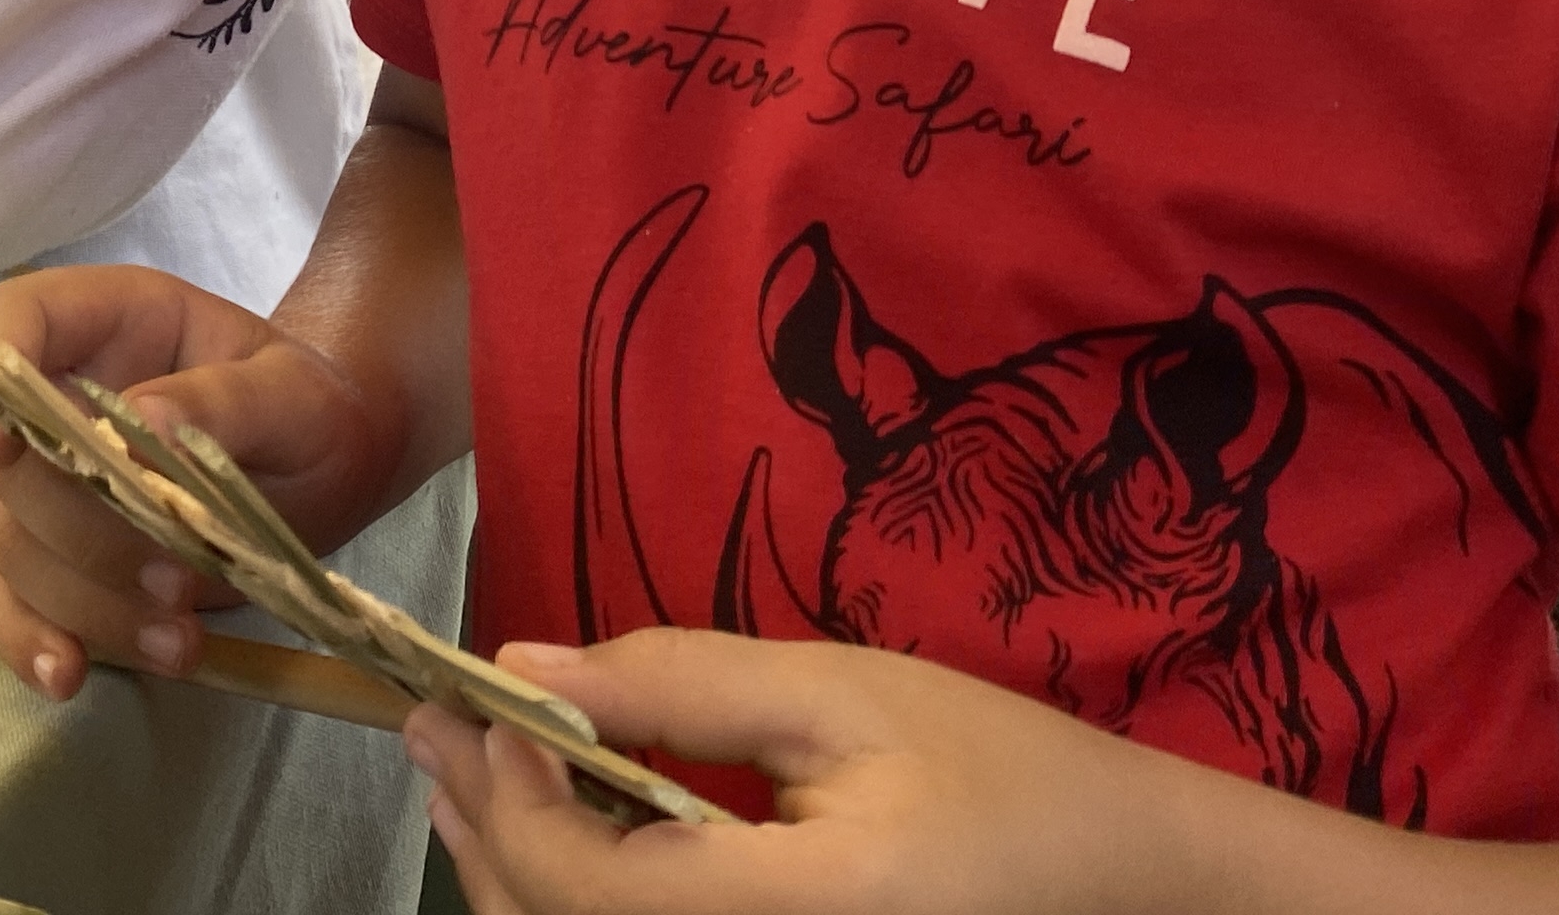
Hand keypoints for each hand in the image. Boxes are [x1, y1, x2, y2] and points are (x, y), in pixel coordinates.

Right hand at [0, 265, 403, 700]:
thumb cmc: (309, 408)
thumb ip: (223, 402)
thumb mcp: (295, 394)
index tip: (10, 441)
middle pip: (9, 460)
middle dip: (78, 528)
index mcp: (109, 324)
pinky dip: (35, 642)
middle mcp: (60, 400)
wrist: (328, 467)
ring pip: (13, 544)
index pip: (10, 320)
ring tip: (178, 643)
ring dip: (83, 603)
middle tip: (176, 578)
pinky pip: (17, 602)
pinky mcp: (61, 558)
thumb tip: (142, 423)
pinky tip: (69, 676)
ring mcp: (53, 482)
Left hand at [414, 633, 1189, 914]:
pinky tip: (559, 835)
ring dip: (514, 869)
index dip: (510, 797)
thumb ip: (680, 684)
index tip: (474, 699)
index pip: (585, 888)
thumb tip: (526, 666)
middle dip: (484, 827)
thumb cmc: (999, 772)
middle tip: (437, 723)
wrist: (1122, 885)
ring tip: (476, 769)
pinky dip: (576, 905)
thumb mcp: (842, 695)